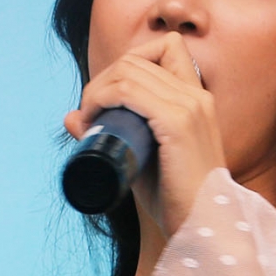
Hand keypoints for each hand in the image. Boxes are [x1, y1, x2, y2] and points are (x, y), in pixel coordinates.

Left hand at [64, 33, 225, 243]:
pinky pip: (130, 91)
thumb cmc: (176, 200)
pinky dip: (103, 98)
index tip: (110, 94)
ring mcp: (190, 107)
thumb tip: (71, 118)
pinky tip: (94, 117)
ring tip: (89, 118)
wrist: (204, 228)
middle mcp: (197, 96)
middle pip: (137, 58)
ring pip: (129, 70)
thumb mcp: (142, 160)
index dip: (130, 60)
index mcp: (198, 99)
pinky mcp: (178, 124)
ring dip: (97, 89)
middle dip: (103, 78)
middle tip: (89, 112)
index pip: (166, 46)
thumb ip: (114, 136)